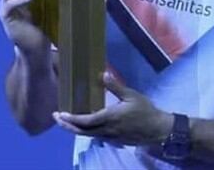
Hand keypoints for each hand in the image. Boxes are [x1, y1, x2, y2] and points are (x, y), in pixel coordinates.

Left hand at [53, 72, 173, 145]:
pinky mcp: (113, 140)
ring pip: (87, 135)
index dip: (70, 118)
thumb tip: (103, 74)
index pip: (85, 121)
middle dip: (66, 125)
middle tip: (56, 118)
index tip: (59, 113)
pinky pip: (95, 136)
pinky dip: (85, 131)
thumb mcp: (132, 95)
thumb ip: (116, 86)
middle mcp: (106, 130)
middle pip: (81, 131)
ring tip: (66, 121)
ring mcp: (109, 137)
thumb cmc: (145, 110)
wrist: (156, 129)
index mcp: (109, 117)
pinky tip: (84, 125)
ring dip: (74, 129)